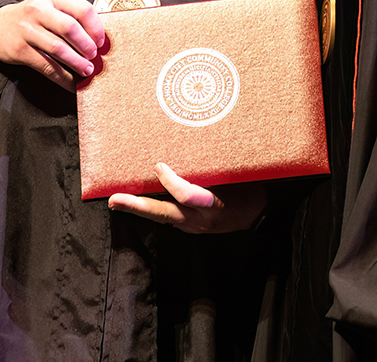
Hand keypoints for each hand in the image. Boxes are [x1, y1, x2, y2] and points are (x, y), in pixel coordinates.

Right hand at [0, 0, 105, 90]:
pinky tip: (71, 83)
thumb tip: (98, 40)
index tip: (101, 42)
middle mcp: (39, 10)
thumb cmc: (32, 17)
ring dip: (76, 63)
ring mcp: (27, 29)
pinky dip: (62, 77)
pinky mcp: (20, 49)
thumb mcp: (51, 6)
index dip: (96, 28)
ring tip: (86, 70)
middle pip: (70, 28)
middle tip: (93, 57)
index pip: (82, 9)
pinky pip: (46, 66)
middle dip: (86, 46)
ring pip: (58, 49)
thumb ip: (72, 16)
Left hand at [107, 163, 267, 233]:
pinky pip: (170, 218)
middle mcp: (201, 220)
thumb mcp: (235, 175)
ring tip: (119, 200)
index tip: (159, 166)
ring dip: (140, 209)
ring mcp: (195, 227)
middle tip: (115, 200)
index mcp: (214, 204)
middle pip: (164, 214)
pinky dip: (155, 208)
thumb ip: (212, 168)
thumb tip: (186, 148)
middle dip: (137, 207)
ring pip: (163, 218)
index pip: (186, 196)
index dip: (171, 182)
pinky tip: (141, 201)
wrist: (261, 216)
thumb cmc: (250, 189)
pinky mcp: (192, 229)